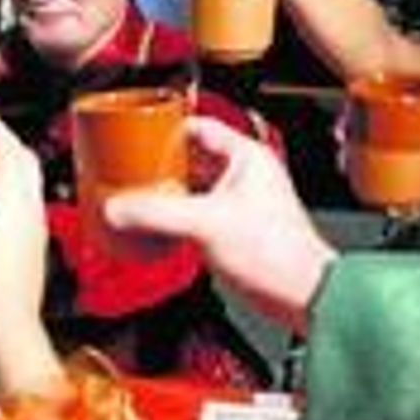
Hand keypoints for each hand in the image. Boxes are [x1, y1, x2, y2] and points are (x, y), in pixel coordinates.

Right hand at [0, 115, 60, 394]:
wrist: (6, 327)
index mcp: (12, 195)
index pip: (8, 143)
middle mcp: (31, 206)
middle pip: (24, 158)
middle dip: (2, 142)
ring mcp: (37, 226)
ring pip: (29, 182)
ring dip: (7, 169)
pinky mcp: (34, 245)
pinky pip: (26, 205)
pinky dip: (9, 194)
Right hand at [103, 116, 334, 334]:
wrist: (301, 293)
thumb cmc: (277, 252)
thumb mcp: (206, 223)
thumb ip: (157, 213)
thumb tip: (119, 207)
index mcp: (246, 157)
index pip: (198, 127)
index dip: (167, 130)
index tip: (139, 138)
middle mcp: (245, 174)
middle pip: (192, 158)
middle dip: (162, 165)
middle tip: (132, 171)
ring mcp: (241, 201)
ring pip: (194, 186)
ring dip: (169, 191)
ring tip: (139, 196)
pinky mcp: (235, 227)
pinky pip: (198, 211)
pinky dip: (177, 214)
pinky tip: (158, 224)